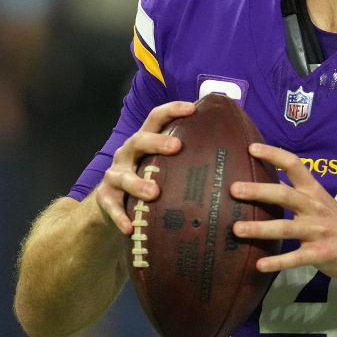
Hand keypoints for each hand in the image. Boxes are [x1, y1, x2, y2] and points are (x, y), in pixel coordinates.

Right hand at [93, 101, 193, 234]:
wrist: (112, 204)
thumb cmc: (148, 179)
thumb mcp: (162, 164)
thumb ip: (185, 157)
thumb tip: (231, 151)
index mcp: (144, 141)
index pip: (156, 118)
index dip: (172, 110)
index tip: (192, 108)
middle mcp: (127, 153)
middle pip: (139, 140)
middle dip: (157, 142)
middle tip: (177, 147)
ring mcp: (114, 175)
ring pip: (123, 176)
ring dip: (137, 183)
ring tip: (154, 193)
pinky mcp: (105, 197)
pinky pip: (111, 206)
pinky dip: (119, 216)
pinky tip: (129, 227)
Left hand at [229, 143, 336, 289]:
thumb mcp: (321, 203)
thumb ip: (297, 195)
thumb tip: (262, 185)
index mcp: (314, 192)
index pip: (294, 165)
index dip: (273, 154)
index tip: (251, 148)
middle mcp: (314, 208)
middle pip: (284, 195)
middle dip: (258, 191)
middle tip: (234, 189)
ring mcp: (317, 232)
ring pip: (285, 228)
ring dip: (260, 228)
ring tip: (237, 228)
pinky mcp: (319, 254)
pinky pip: (295, 258)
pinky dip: (276, 262)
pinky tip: (259, 265)